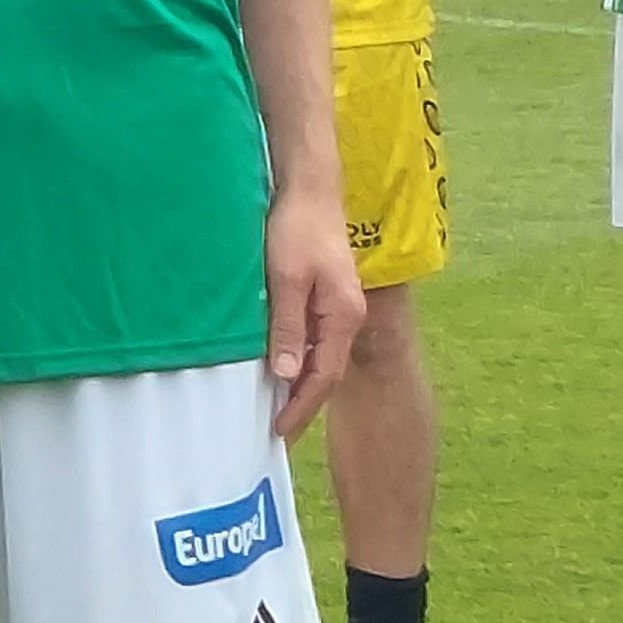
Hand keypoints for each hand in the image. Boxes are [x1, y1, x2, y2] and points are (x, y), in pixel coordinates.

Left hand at [262, 179, 362, 440]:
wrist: (310, 190)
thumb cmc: (296, 229)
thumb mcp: (286, 280)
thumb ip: (288, 328)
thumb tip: (286, 375)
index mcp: (343, 317)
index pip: (323, 377)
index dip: (301, 407)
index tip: (278, 431)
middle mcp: (347, 317)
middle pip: (327, 372)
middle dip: (302, 403)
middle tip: (275, 431)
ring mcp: (339, 308)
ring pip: (321, 358)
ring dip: (300, 383)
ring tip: (274, 408)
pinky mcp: (327, 297)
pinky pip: (314, 339)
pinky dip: (299, 360)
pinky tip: (280, 368)